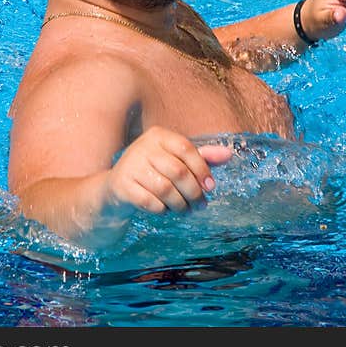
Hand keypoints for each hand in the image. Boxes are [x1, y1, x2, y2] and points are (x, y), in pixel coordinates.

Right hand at [102, 126, 232, 216]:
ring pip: (165, 189)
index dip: (202, 169)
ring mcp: (130, 165)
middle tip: (201, 205)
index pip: (186, 148)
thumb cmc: (153, 172)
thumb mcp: (177, 161)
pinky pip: (150, 202)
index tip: (211, 187)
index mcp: (158, 135)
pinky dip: (162, 210)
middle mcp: (142, 146)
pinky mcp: (121, 186)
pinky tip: (165, 210)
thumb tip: (228, 154)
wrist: (117, 188)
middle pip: (178, 171)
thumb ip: (201, 157)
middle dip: (194, 192)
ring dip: (180, 204)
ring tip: (185, 210)